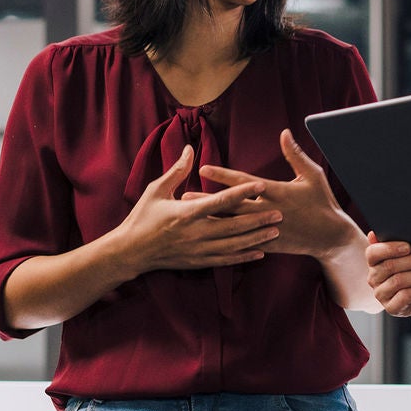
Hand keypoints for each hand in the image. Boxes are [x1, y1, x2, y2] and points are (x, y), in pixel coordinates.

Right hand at [112, 146, 278, 273]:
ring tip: (276, 231)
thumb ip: (176, 171)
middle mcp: (195, 233)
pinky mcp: (198, 262)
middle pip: (233, 226)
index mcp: (186, 213)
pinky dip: (244, 257)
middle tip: (280, 212)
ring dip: (256, 238)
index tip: (260, 184)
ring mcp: (198, 250)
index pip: (220, 201)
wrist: (130, 252)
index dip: (242, 192)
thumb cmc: (142, 217)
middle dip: (258, 219)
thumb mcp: (156, 190)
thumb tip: (189, 149)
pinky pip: (226, 260)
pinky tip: (260, 253)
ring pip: (234, 245)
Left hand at [197, 130, 357, 258]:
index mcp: (277, 192)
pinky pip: (242, 242)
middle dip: (207, 199)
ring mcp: (266, 229)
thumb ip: (295, 155)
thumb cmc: (323, 202)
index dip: (223, 175)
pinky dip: (224, 239)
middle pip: (231, 204)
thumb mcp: (312, 176)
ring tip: (188, 215)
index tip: (204, 167)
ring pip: (231, 224)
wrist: (331, 238)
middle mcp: (268, 211)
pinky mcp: (267, 243)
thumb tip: (284, 132)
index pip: (244, 182)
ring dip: (210, 218)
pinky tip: (206, 237)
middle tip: (184, 195)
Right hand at [366, 234, 410, 323]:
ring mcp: (381, 294)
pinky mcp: (391, 308)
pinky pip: (404, 296)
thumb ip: (402, 243)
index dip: (389, 248)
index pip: (373, 253)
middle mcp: (374, 277)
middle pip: (389, 266)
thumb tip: (381, 232)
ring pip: (398, 281)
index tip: (408, 246)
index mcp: (375, 261)